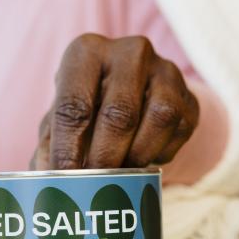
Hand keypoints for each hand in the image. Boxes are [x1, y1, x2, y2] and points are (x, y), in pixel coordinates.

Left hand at [32, 34, 198, 169]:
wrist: (131, 92)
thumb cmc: (86, 105)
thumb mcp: (61, 117)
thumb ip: (51, 145)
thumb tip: (49, 178)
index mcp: (86, 52)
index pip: (74, 104)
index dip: (67, 147)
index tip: (63, 178)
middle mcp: (129, 52)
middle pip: (119, 113)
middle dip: (103, 158)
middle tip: (92, 186)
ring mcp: (165, 71)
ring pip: (158, 119)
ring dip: (136, 156)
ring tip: (118, 176)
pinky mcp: (189, 97)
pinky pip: (178, 131)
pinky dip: (158, 154)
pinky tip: (141, 161)